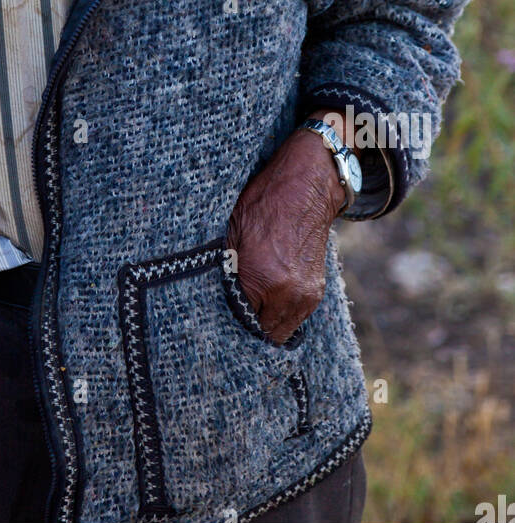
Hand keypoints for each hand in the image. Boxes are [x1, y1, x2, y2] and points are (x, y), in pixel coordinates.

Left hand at [225, 110, 348, 343]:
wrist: (306, 187)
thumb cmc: (263, 204)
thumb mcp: (230, 232)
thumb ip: (223, 272)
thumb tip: (207, 296)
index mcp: (263, 278)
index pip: (241, 324)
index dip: (227, 325)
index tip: (217, 322)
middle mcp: (288, 293)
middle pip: (263, 335)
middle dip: (247, 329)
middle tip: (231, 318)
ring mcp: (306, 294)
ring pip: (280, 330)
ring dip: (265, 323)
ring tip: (249, 306)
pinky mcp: (316, 291)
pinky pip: (293, 317)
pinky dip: (279, 313)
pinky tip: (265, 296)